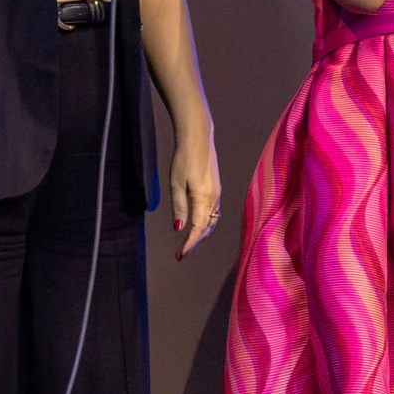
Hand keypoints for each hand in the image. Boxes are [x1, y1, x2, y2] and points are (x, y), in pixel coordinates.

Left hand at [168, 133, 222, 260]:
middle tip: (182, 254)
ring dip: (202, 233)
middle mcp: (214, 198)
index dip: (190, 243)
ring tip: (189, 242)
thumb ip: (179, 206)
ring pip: (212, 220)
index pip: (198, 228)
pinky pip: (213, 212)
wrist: (198, 138)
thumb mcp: (176, 183)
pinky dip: (206, 222)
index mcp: (204, 198)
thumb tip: (179, 228)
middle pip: (208, 227)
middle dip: (195, 241)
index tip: (181, 256)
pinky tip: (197, 223)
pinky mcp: (216, 188)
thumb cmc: (184, 159)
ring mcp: (217, 193)